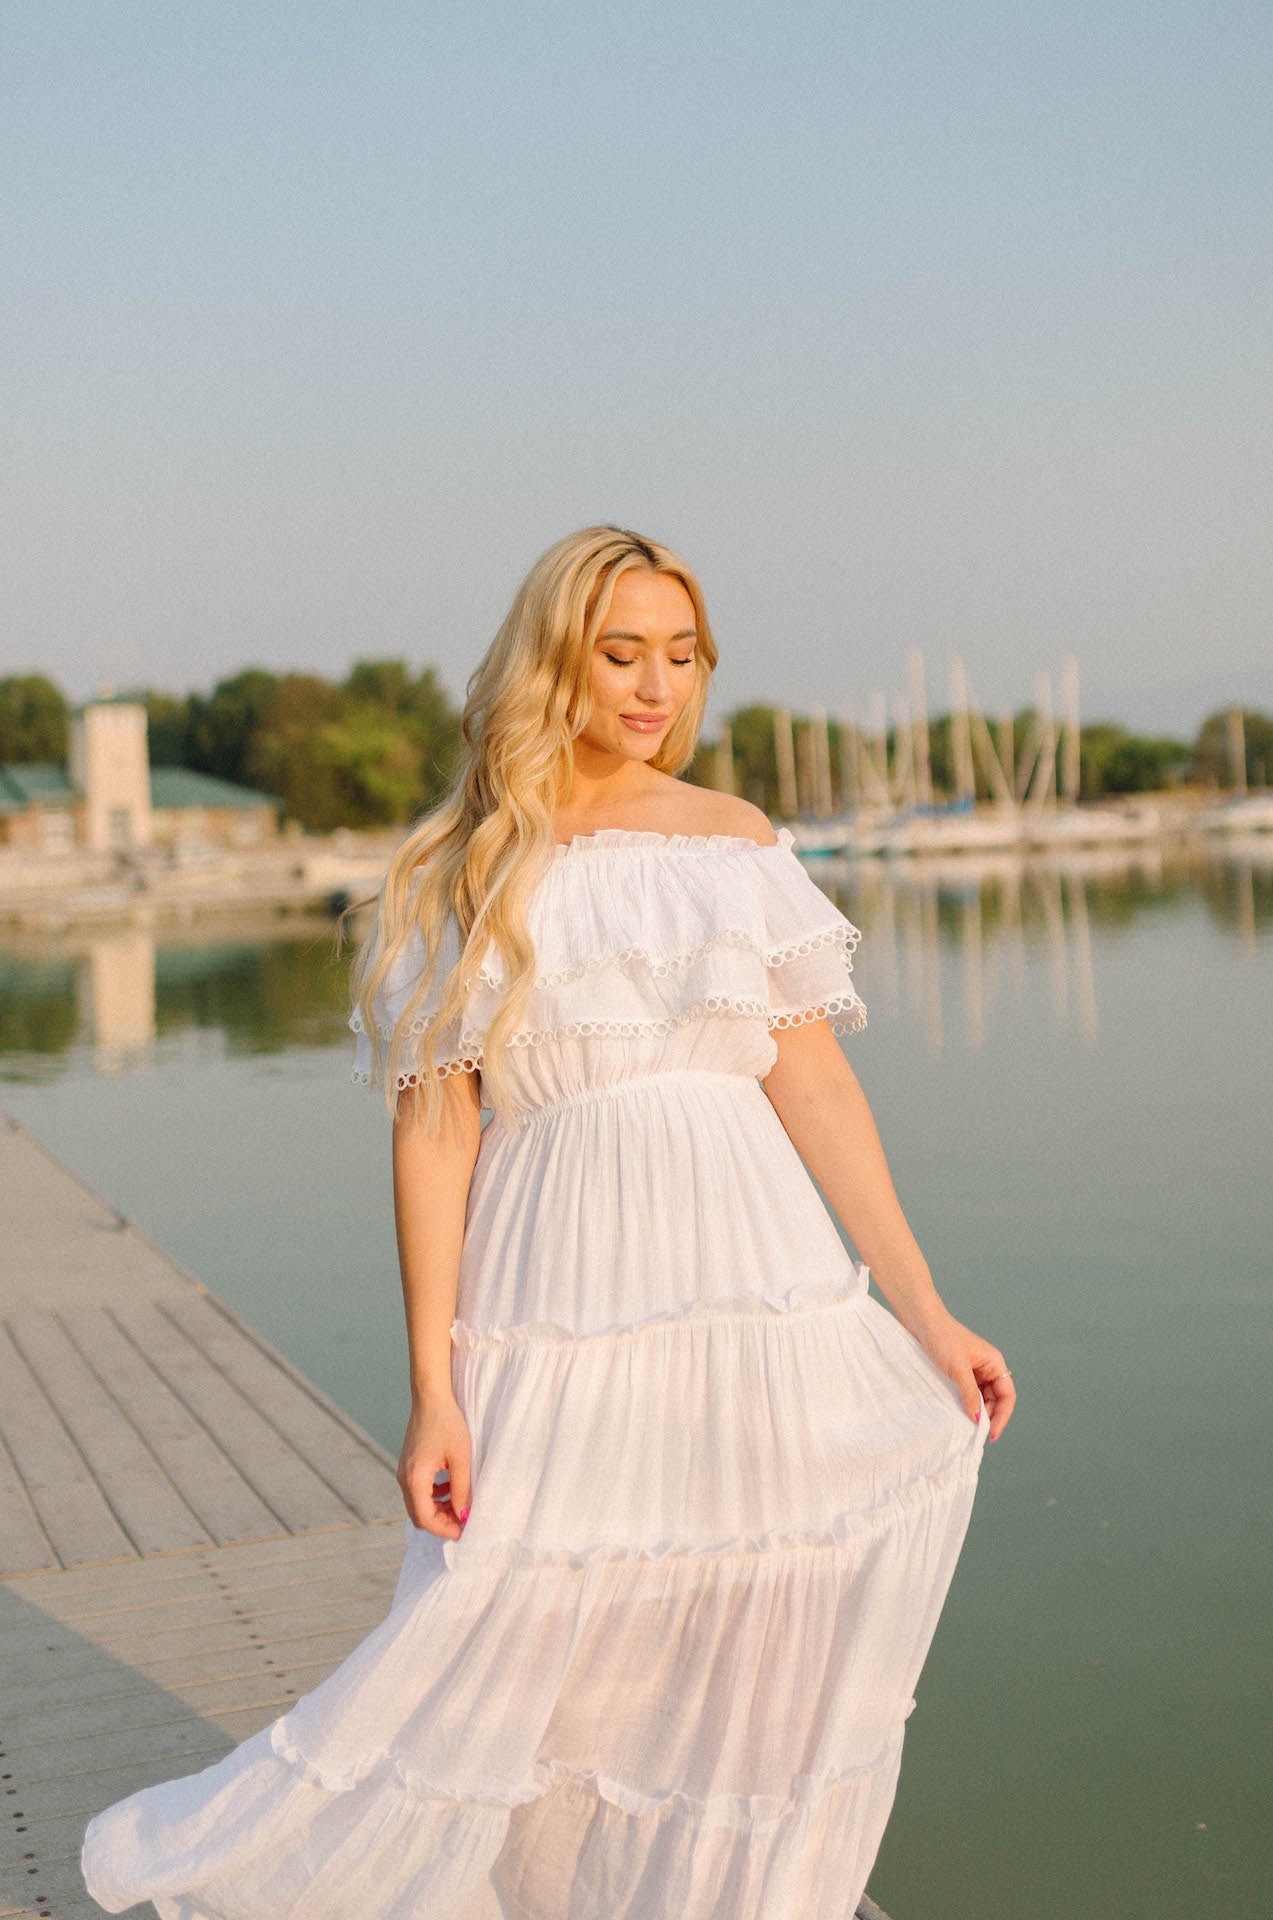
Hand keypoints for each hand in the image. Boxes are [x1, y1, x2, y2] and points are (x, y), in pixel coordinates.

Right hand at [398, 1395, 472, 1536]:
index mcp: (415, 1479)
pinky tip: (449, 1487)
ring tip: (460, 1504)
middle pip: (419, 1515)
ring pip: (418, 1504)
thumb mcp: (461, 1459)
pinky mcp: (408, 1465)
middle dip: (441, 1522)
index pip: (425, 1519)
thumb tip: (464, 1516)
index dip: (445, 1529)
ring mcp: (404, 1471)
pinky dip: (433, 1497)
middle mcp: (404, 1478)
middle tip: (463, 1520)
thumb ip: (461, 1490)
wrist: (431, 1397)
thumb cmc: (447, 1424)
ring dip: (437, 1510)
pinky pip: (417, 1491)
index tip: (464, 1529)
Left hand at [906, 1305, 1016, 1442]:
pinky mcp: (958, 1372)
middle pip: (995, 1399)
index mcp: (994, 1363)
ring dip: (976, 1411)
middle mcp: (987, 1367)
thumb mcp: (958, 1369)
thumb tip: (977, 1419)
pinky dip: (964, 1404)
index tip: (991, 1434)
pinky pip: (967, 1393)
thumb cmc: (942, 1338)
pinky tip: (957, 1414)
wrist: (920, 1321)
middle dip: (989, 1416)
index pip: (1007, 1395)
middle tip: (975, 1434)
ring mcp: (973, 1370)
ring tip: (966, 1426)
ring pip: (981, 1398)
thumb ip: (970, 1394)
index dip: (1002, 1416)